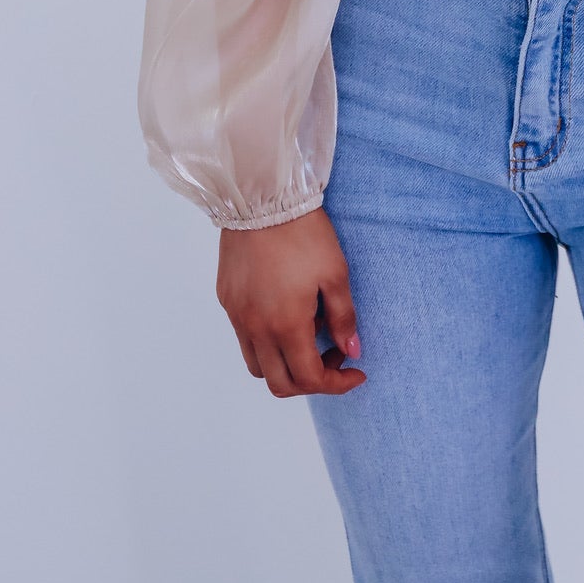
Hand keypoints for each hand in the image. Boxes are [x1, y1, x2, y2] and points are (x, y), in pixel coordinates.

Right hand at [215, 206, 366, 398]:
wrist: (263, 199)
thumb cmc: (304, 233)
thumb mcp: (335, 273)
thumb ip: (343, 318)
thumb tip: (352, 351)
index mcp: (286, 325)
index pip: (309, 379)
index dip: (337, 384)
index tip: (357, 372)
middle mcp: (256, 328)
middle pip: (280, 384)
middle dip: (312, 381)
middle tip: (334, 355)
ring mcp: (237, 316)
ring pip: (258, 366)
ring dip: (286, 365)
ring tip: (310, 334)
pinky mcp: (227, 300)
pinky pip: (244, 339)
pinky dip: (267, 343)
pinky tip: (286, 314)